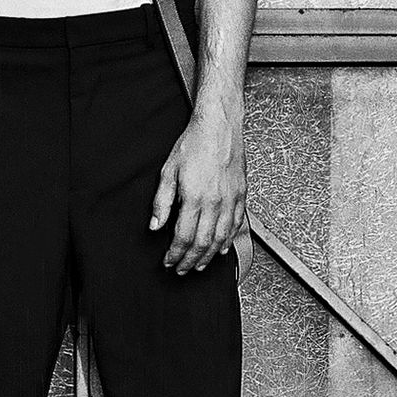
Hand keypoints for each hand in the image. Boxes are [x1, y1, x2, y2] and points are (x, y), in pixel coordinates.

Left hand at [149, 109, 246, 274]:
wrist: (220, 125)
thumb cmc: (194, 143)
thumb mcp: (168, 171)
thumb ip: (162, 202)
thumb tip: (155, 226)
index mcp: (195, 198)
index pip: (184, 237)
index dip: (175, 254)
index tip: (168, 262)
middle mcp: (215, 203)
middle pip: (203, 243)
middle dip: (190, 260)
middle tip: (181, 270)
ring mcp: (231, 200)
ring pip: (221, 238)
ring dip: (209, 256)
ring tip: (199, 266)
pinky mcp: (242, 195)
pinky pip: (237, 225)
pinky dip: (228, 241)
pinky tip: (221, 249)